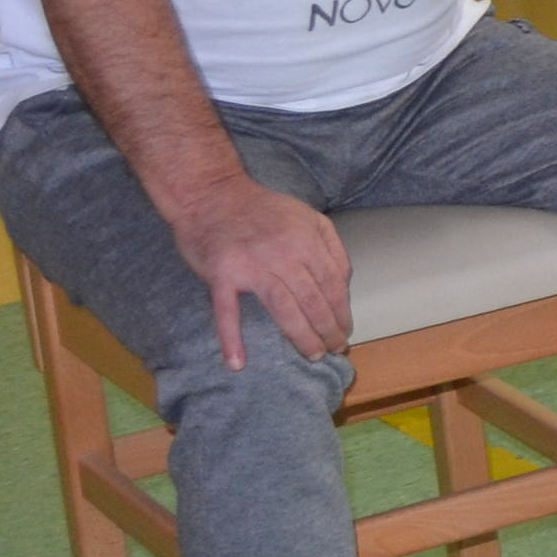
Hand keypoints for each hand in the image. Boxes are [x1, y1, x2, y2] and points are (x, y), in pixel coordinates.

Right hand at [163, 172, 350, 370]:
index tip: (345, 331)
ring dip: (301, 336)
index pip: (333, 285)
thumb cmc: (262, 209)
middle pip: (314, 300)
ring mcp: (251, 265)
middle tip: (335, 350)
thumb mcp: (308, 216)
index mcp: (307, 240)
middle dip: (328, 330)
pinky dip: (231, 338)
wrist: (211, 194)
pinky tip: (238, 362)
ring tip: (313, 355)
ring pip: (284, 309)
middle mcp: (284, 253)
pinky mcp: (221, 274)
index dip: (342, 312)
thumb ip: (331, 246)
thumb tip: (345, 281)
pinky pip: (227, 311)